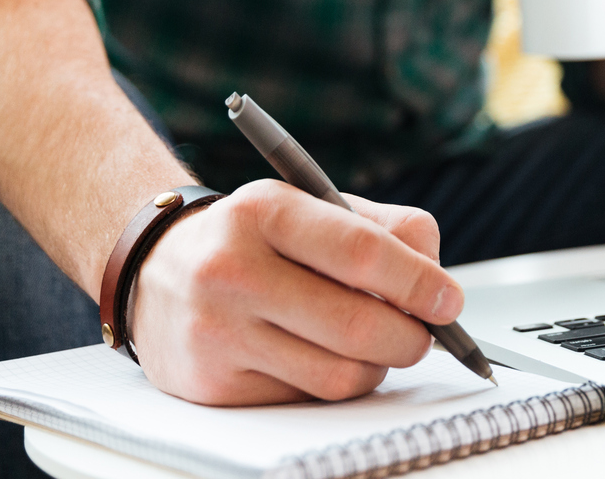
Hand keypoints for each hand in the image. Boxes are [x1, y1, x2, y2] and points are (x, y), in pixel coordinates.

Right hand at [129, 180, 459, 405]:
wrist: (155, 271)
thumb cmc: (251, 238)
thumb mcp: (309, 205)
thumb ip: (382, 227)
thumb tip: (436, 272)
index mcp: (263, 211)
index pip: (360, 252)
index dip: (418, 282)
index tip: (448, 301)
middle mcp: (231, 269)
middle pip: (356, 324)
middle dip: (411, 336)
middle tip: (424, 333)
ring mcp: (217, 331)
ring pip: (338, 374)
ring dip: (376, 366)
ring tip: (373, 343)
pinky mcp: (212, 384)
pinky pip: (306, 399)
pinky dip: (333, 382)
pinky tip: (321, 356)